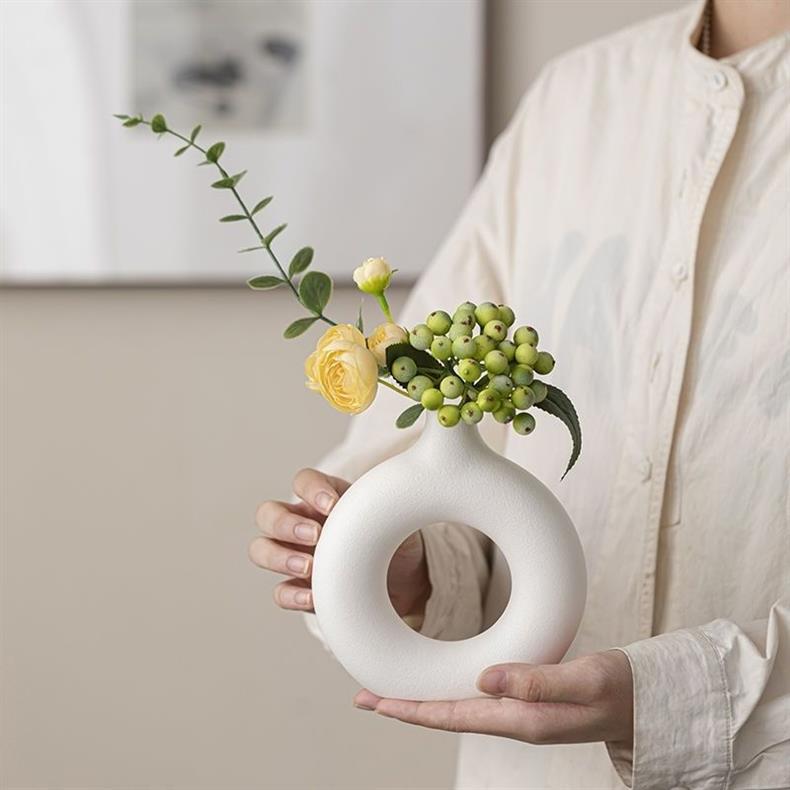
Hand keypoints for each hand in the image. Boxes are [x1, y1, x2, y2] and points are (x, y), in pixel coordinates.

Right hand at [249, 468, 430, 616]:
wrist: (408, 582)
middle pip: (268, 514)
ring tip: (310, 567)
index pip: (304, 481)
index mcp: (325, 497)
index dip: (312, 490)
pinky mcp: (302, 590)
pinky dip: (292, 595)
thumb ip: (377, 508)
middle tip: (315, 536)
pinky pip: (280, 592)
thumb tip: (366, 510)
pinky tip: (313, 597)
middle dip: (284, 524)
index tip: (333, 506)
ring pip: (262, 550)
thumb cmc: (395, 540)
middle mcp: (303, 524)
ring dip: (279, 557)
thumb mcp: (391, 518)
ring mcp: (297, 557)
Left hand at [353, 650, 632, 746]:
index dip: (410, 710)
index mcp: (521, 719)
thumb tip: (483, 679)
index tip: (374, 702)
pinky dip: (449, 692)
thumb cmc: (620, 691)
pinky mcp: (527, 702)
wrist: (645, 704)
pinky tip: (443, 682)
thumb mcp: (586, 680)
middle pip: (445, 715)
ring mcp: (519, 713)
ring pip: (457, 708)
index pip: (451, 716)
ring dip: (422, 699)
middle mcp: (514, 720)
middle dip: (403, 707)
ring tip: (391, 689)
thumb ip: (539, 680)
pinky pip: (476, 699)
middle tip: (364, 696)